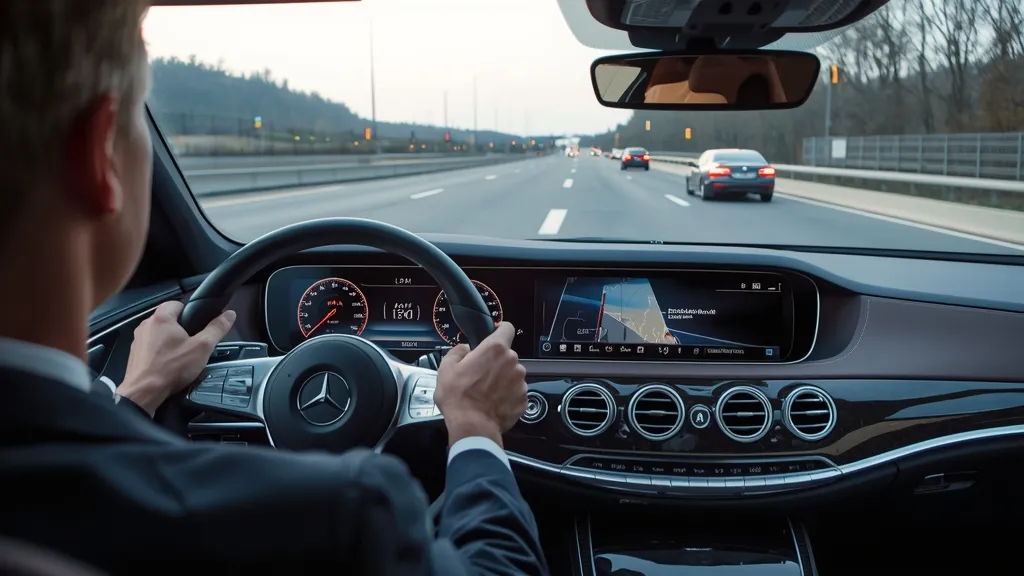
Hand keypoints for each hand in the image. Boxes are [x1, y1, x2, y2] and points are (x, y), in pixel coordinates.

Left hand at [118, 301, 235, 415]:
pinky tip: (168, 365)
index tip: (198, 326)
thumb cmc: (171, 368)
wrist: (144, 393)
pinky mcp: (134, 354)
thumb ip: (217, 329)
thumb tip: (229, 315)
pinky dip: (159, 353)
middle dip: (181, 329)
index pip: (177, 303)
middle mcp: (146, 325)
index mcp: (162, 318)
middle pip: (168, 319)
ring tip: (181, 356)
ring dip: (169, 341)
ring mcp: (138, 340)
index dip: (190, 312)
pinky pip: (151, 347)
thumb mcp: (202, 347)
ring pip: (159, 333)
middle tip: (192, 344)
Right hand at [433, 322, 527, 447]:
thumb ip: (458, 351)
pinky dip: (507, 395)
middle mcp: (513, 362)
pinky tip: (493, 403)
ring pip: (512, 374)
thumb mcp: (446, 368)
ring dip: (502, 379)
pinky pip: (515, 392)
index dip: (500, 331)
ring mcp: (521, 381)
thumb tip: (465, 348)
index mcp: (495, 349)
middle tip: (480, 376)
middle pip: (507, 356)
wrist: (472, 427)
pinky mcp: (524, 399)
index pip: (507, 328)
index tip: (494, 337)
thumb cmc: (458, 397)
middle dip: (496, 362)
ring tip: (486, 393)